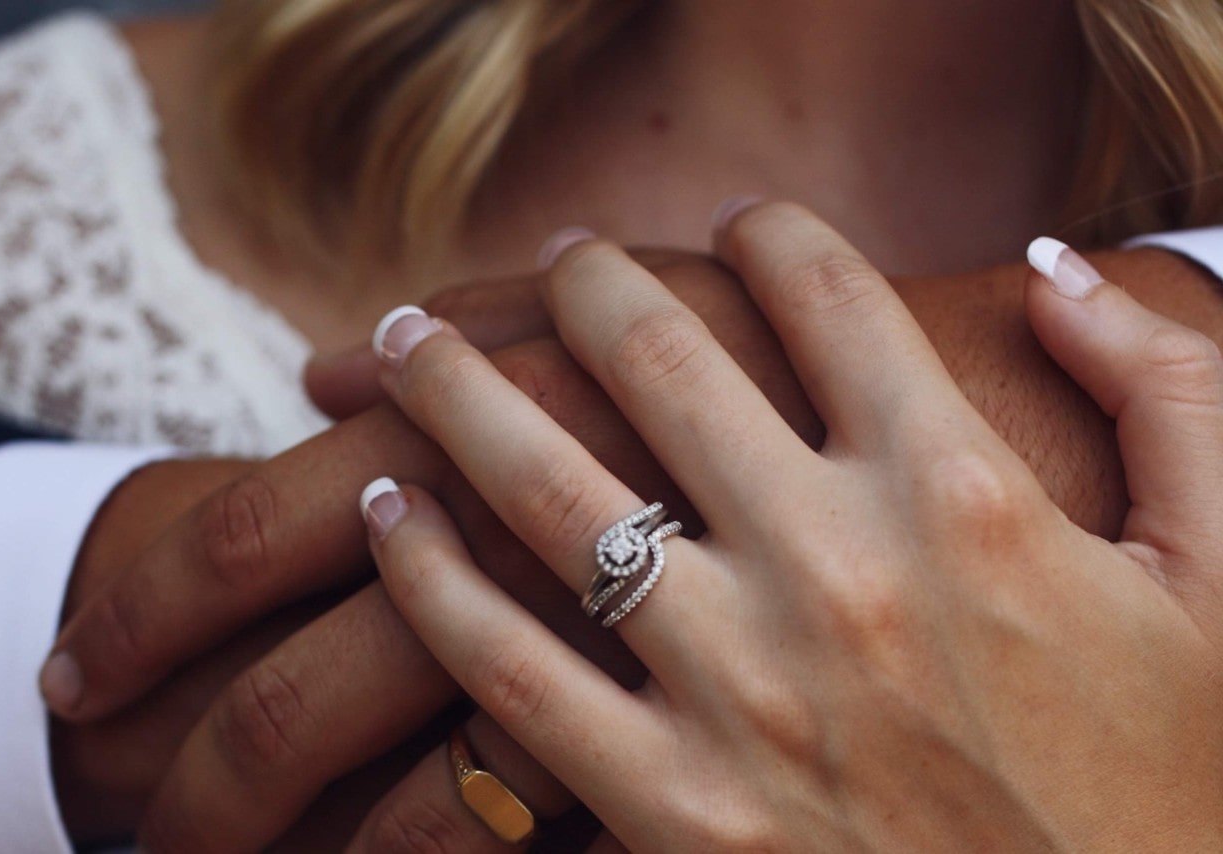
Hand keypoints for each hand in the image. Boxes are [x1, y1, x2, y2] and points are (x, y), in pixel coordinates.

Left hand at [363, 204, 1222, 850]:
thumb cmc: (1183, 782)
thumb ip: (1168, 391)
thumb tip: (1053, 272)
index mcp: (967, 491)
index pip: (830, 293)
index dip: (772, 232)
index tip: (739, 225)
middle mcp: (837, 567)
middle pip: (661, 359)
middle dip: (590, 282)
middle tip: (561, 255)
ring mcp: (742, 690)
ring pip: (549, 491)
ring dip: (458, 395)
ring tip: (401, 347)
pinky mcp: (676, 811)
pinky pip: (508, 671)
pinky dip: (427, 579)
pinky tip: (385, 516)